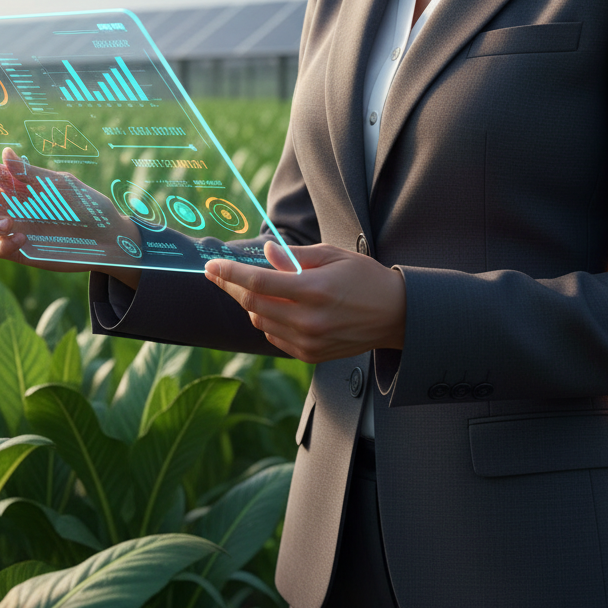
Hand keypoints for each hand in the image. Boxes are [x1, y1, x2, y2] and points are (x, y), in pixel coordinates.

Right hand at [0, 147, 142, 287]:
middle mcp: (11, 204)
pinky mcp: (21, 251)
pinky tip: (19, 237)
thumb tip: (5, 154)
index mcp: (19, 183)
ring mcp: (14, 228)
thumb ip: (32, 175)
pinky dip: (1, 243)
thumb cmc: (89, 205)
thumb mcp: (62, 185)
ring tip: (9, 223)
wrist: (109, 238)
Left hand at [204, 241, 405, 362]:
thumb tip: (266, 253)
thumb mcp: (334, 256)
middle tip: (216, 274)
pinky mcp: (310, 355)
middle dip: (230, 286)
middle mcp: (308, 320)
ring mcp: (308, 341)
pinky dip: (266, 320)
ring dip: (250, 303)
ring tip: (255, 287)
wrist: (396, 316)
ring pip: (259, 321)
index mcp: (314, 290)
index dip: (229, 272)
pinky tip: (274, 307)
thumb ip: (296, 255)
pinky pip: (273, 337)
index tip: (211, 265)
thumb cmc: (367, 279)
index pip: (258, 281)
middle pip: (252, 303)